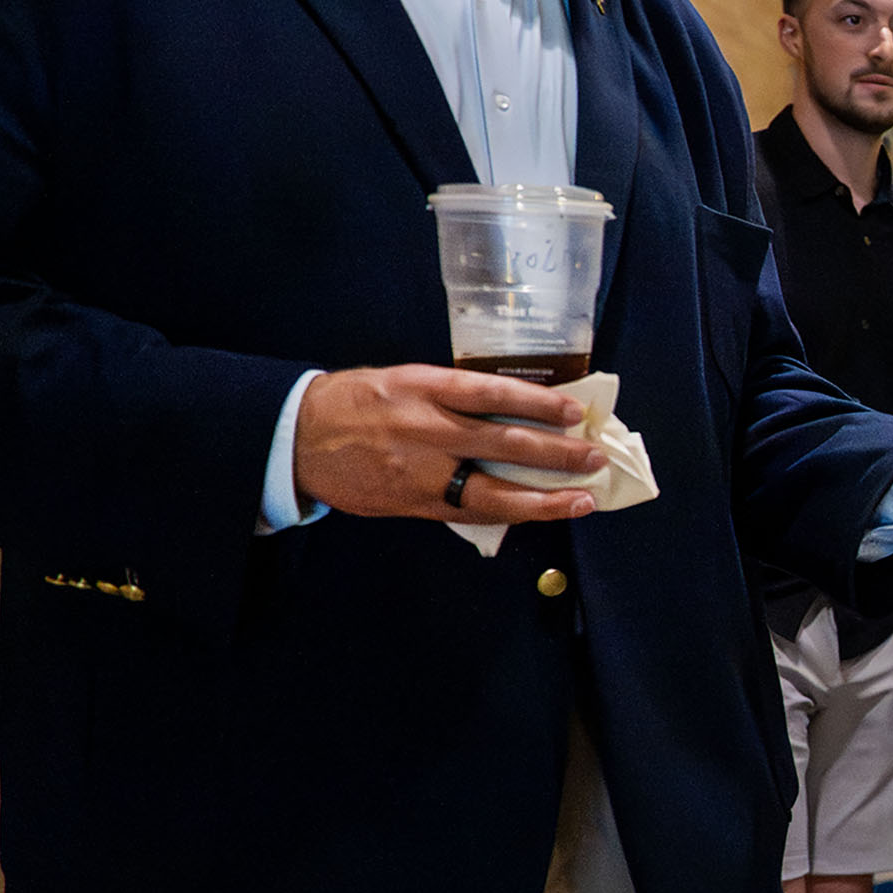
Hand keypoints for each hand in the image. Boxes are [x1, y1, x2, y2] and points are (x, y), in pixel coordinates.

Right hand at [293, 366, 601, 523]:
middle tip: (595, 458)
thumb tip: (518, 405)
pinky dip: (508, 513)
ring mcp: (420, 472)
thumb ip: (454, 393)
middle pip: (504, 443)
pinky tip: (538, 513)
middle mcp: (426, 430)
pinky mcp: (413, 504)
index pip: (492, 394)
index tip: (575, 412)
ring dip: (544, 498)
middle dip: (557, 454)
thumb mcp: (403, 379)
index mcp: (423, 388)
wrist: (297, 437)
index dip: (538, 403)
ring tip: (583, 500)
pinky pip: (469, 512)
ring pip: (493, 491)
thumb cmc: (357, 401)